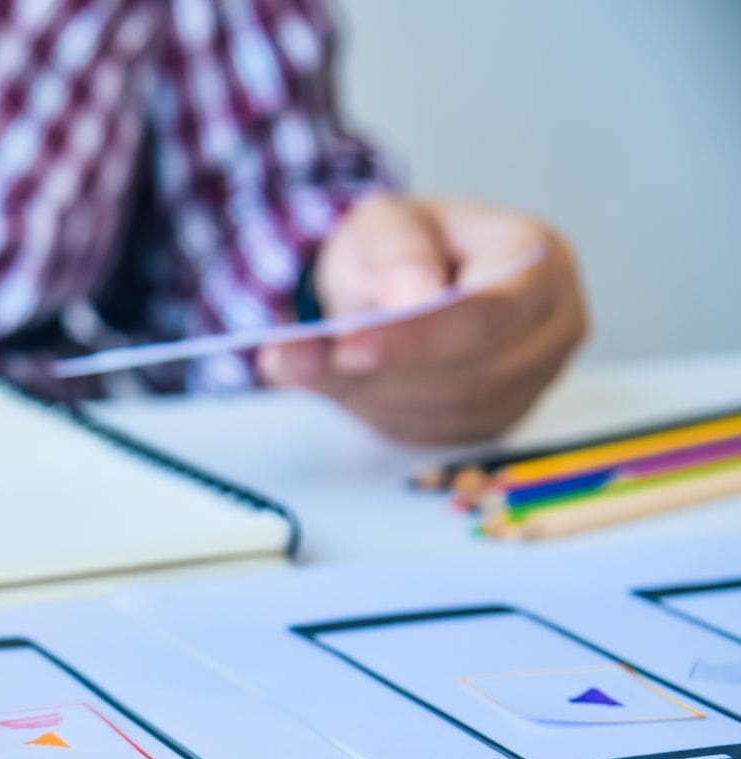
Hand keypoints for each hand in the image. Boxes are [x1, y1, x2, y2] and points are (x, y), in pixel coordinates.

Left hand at [259, 195, 587, 444]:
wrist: (396, 280)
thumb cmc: (401, 246)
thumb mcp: (386, 222)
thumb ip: (397, 253)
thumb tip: (412, 298)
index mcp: (540, 259)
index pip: (489, 312)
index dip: (419, 338)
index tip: (352, 348)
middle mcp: (554, 323)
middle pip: (475, 371)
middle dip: (387, 371)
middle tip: (308, 359)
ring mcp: (534, 378)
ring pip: (452, 411)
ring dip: (375, 393)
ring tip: (311, 361)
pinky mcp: (498, 417)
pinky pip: (437, 432)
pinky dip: (378, 411)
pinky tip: (342, 381)